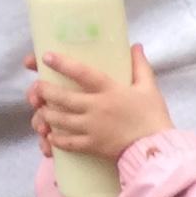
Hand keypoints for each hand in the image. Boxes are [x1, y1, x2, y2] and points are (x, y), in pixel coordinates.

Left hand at [31, 44, 173, 164]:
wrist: (157, 150)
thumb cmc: (154, 118)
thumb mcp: (150, 88)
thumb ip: (140, 66)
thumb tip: (135, 46)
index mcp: (110, 90)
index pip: (81, 73)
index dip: (62, 63)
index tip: (47, 56)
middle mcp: (97, 108)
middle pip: (62, 97)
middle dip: (45, 91)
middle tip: (38, 86)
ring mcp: (93, 128)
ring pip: (60, 119)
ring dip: (46, 113)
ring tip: (41, 109)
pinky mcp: (93, 145)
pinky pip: (68, 143)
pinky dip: (57, 139)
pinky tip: (51, 135)